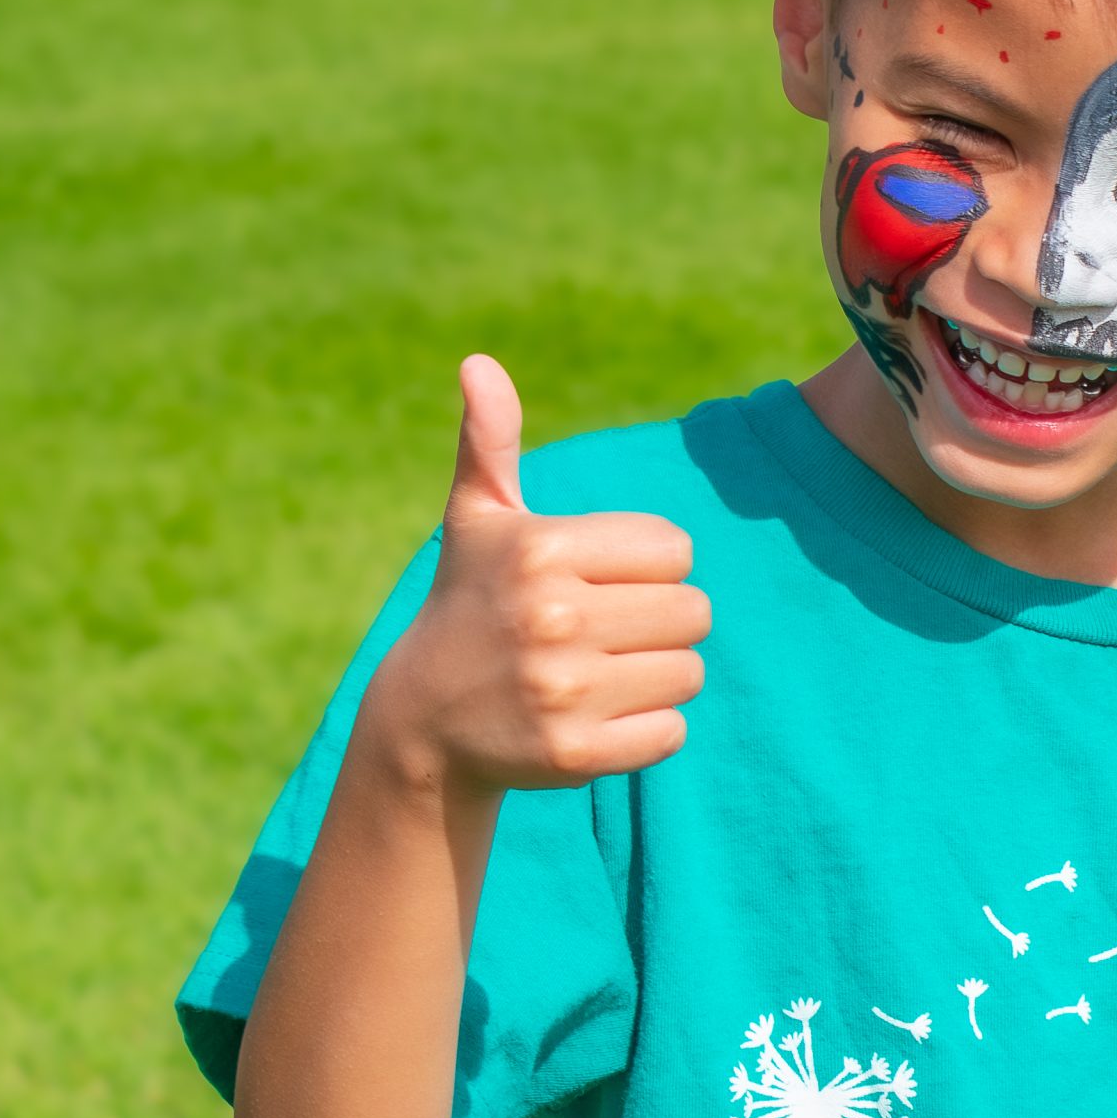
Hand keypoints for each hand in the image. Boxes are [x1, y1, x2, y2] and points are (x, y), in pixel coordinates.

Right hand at [362, 354, 706, 794]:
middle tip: (605, 632)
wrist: (422, 721)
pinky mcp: (574, 754)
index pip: (676, 549)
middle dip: (660, 621)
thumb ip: (490, 441)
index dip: (649, 566)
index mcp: (543, 549)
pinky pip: (672, 732)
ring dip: (658, 675)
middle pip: (694, 611)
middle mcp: (552, 618)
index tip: (599, 581)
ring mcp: (563, 691)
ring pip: (689, 671)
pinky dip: (649, 728)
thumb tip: (478, 363)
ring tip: (601, 673)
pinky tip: (598, 718)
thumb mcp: (477, 519)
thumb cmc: (470, 601)